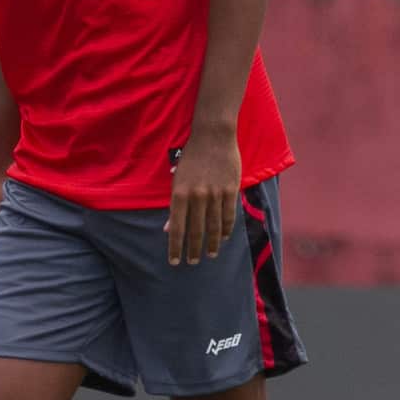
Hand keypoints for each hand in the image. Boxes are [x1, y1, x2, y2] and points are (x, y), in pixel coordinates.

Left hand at [165, 125, 241, 265]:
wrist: (213, 136)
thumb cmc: (192, 158)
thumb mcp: (177, 180)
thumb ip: (174, 206)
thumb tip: (168, 229)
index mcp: (180, 193)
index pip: (177, 228)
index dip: (175, 247)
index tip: (174, 261)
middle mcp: (197, 196)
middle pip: (195, 231)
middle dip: (193, 250)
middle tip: (192, 262)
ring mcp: (215, 194)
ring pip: (214, 226)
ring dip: (212, 244)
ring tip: (210, 255)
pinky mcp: (231, 190)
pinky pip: (229, 215)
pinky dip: (226, 229)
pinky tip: (224, 237)